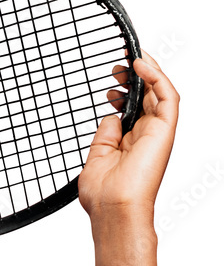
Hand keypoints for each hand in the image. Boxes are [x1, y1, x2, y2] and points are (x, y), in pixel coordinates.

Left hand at [78, 49, 179, 219]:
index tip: (110, 81)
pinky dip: (157, 78)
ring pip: (161, 92)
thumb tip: (110, 116)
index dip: (125, 91)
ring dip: (148, 71)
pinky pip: (168, 97)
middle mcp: (147, 135)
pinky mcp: (165, 130)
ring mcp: (157, 132)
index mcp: (131, 142)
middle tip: (119, 62)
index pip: (134, 109)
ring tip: (131, 56)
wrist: (113, 208)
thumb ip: (105, 136)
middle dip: (135, 76)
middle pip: (148, 96)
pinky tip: (141, 65)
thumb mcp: (97, 157)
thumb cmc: (103, 194)